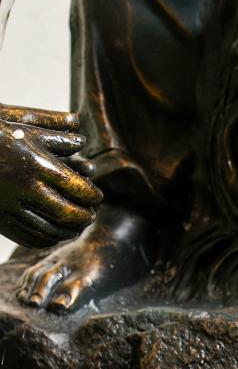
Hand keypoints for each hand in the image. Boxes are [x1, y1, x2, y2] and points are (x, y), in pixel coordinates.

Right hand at [0, 105, 102, 248]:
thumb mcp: (23, 128)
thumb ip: (56, 135)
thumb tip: (83, 140)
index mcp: (39, 165)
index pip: (79, 189)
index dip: (93, 196)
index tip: (96, 196)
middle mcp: (28, 188)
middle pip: (69, 214)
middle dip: (85, 217)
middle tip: (91, 216)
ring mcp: (13, 206)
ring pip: (51, 229)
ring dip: (69, 231)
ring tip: (77, 226)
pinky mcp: (0, 219)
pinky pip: (30, 236)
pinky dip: (47, 239)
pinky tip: (54, 234)